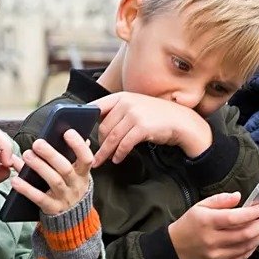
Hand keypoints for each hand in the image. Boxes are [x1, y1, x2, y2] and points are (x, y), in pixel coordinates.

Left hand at [9, 129, 94, 215]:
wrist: (73, 218)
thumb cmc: (70, 187)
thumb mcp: (76, 173)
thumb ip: (70, 154)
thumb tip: (62, 131)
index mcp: (82, 173)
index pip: (86, 158)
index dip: (78, 145)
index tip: (67, 132)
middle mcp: (76, 185)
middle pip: (66, 168)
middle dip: (51, 154)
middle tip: (37, 143)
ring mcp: (65, 198)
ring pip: (54, 181)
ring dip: (39, 167)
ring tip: (26, 155)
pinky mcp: (53, 208)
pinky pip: (39, 198)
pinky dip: (27, 189)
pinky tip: (16, 180)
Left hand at [92, 92, 211, 165]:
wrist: (180, 121)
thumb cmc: (156, 116)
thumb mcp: (136, 106)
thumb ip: (118, 111)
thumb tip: (98, 124)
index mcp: (122, 97)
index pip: (97, 107)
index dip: (85, 119)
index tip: (78, 132)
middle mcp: (127, 103)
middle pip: (103, 126)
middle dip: (98, 142)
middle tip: (95, 153)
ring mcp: (135, 114)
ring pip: (112, 137)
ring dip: (106, 151)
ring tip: (101, 161)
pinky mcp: (142, 127)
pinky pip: (124, 144)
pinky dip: (119, 154)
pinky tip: (117, 159)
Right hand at [168, 193, 258, 258]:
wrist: (177, 247)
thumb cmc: (191, 223)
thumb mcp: (201, 206)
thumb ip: (220, 200)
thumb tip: (238, 196)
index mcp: (206, 222)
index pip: (233, 218)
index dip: (250, 213)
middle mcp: (211, 240)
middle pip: (244, 234)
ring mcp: (215, 255)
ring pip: (246, 247)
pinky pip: (241, 257)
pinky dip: (252, 248)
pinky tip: (257, 239)